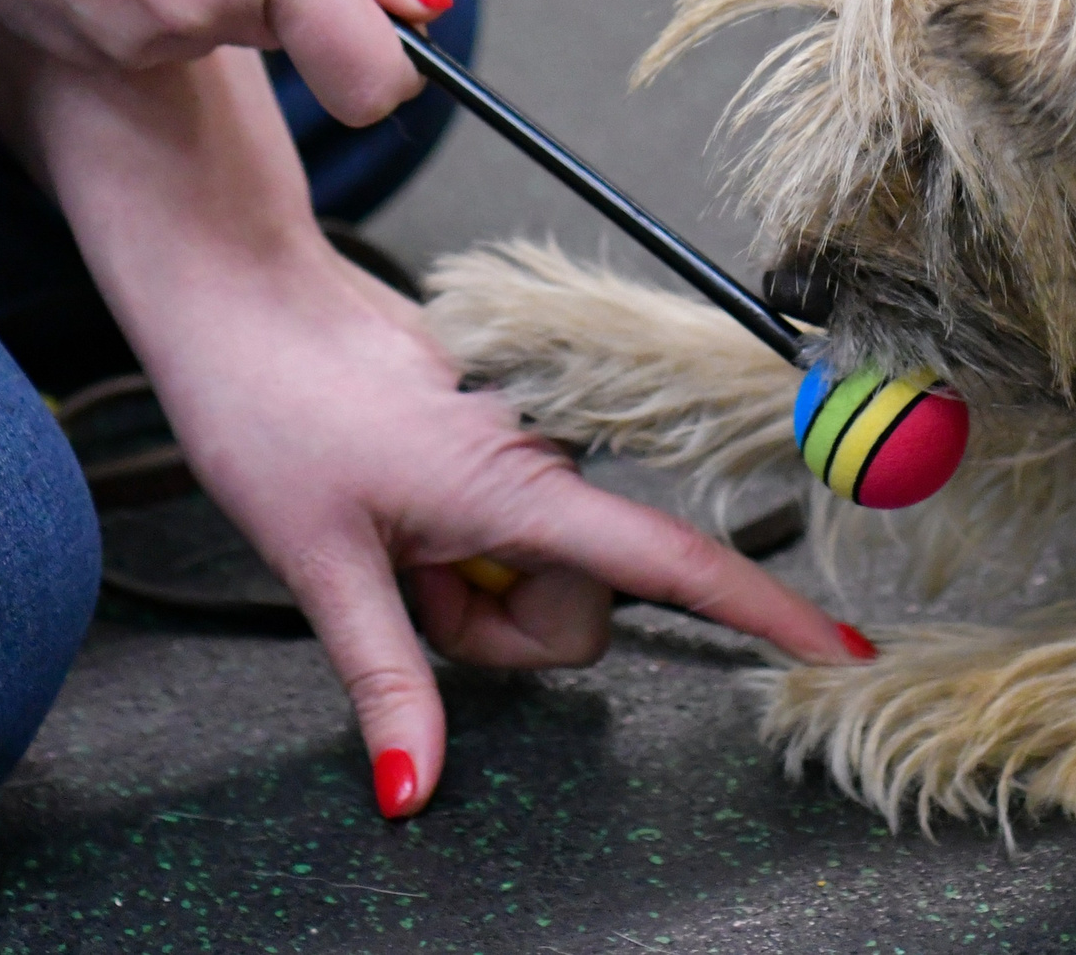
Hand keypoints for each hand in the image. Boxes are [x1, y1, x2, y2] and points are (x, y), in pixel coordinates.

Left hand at [145, 231, 865, 816]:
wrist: (241, 294)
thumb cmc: (273, 401)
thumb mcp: (321, 562)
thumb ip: (388, 678)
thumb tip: (416, 782)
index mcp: (519, 488)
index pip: (671, 564)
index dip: (761, 611)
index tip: (834, 649)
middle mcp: (544, 461)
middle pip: (580, 604)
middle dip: (498, 627)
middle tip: (402, 579)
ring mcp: (525, 445)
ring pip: (540, 571)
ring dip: (469, 586)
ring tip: (386, 532)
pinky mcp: (501, 434)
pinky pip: (511, 527)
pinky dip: (459, 543)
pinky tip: (395, 503)